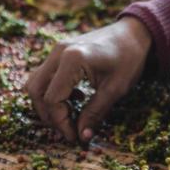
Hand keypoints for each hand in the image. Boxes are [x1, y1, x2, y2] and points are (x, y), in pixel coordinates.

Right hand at [26, 16, 152, 143]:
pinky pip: (44, 76)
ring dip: (48, 104)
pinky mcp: (59, 52)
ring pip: (36, 83)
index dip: (61, 122)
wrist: (134, 33)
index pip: (52, 99)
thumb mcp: (115, 89)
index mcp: (73, 59)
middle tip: (68, 129)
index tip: (75, 136)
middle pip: (35, 91)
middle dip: (49, 115)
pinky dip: (53, 91)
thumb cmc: (129, 59)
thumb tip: (82, 136)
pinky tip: (76, 98)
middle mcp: (58, 52)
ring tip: (71, 114)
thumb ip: (96, 113)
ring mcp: (56, 50)